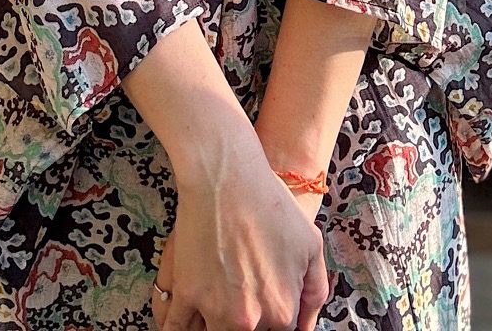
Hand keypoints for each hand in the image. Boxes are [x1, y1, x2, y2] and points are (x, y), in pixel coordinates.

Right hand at [149, 140, 329, 330]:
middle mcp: (249, 318)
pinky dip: (180, 328)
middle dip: (243, 323)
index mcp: (282, 309)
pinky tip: (184, 322)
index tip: (263, 313)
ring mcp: (214, 309)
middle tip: (239, 298)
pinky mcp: (186, 294)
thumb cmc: (271, 205)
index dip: (272, 324)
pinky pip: (177, 328)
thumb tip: (305, 327)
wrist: (228, 177)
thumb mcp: (311, 245)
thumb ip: (314, 293)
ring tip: (215, 305)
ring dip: (214, 325)